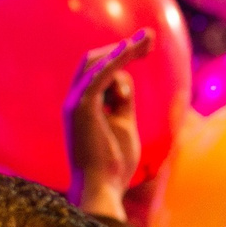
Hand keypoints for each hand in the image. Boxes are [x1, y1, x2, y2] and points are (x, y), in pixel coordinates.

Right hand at [66, 30, 151, 218]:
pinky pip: (100, 74)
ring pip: (98, 62)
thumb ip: (123, 102)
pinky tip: (133, 48)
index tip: (145, 48)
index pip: (99, 71)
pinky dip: (117, 59)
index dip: (121, 57)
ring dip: (125, 48)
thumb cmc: (114, 164)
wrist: (102, 188)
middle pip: (94, 60)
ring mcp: (76, 102)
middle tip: (150, 38)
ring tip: (148, 39)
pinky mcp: (82, 106)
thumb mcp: (123, 125)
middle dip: (123, 47)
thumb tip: (126, 81)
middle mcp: (74, 99)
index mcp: (83, 105)